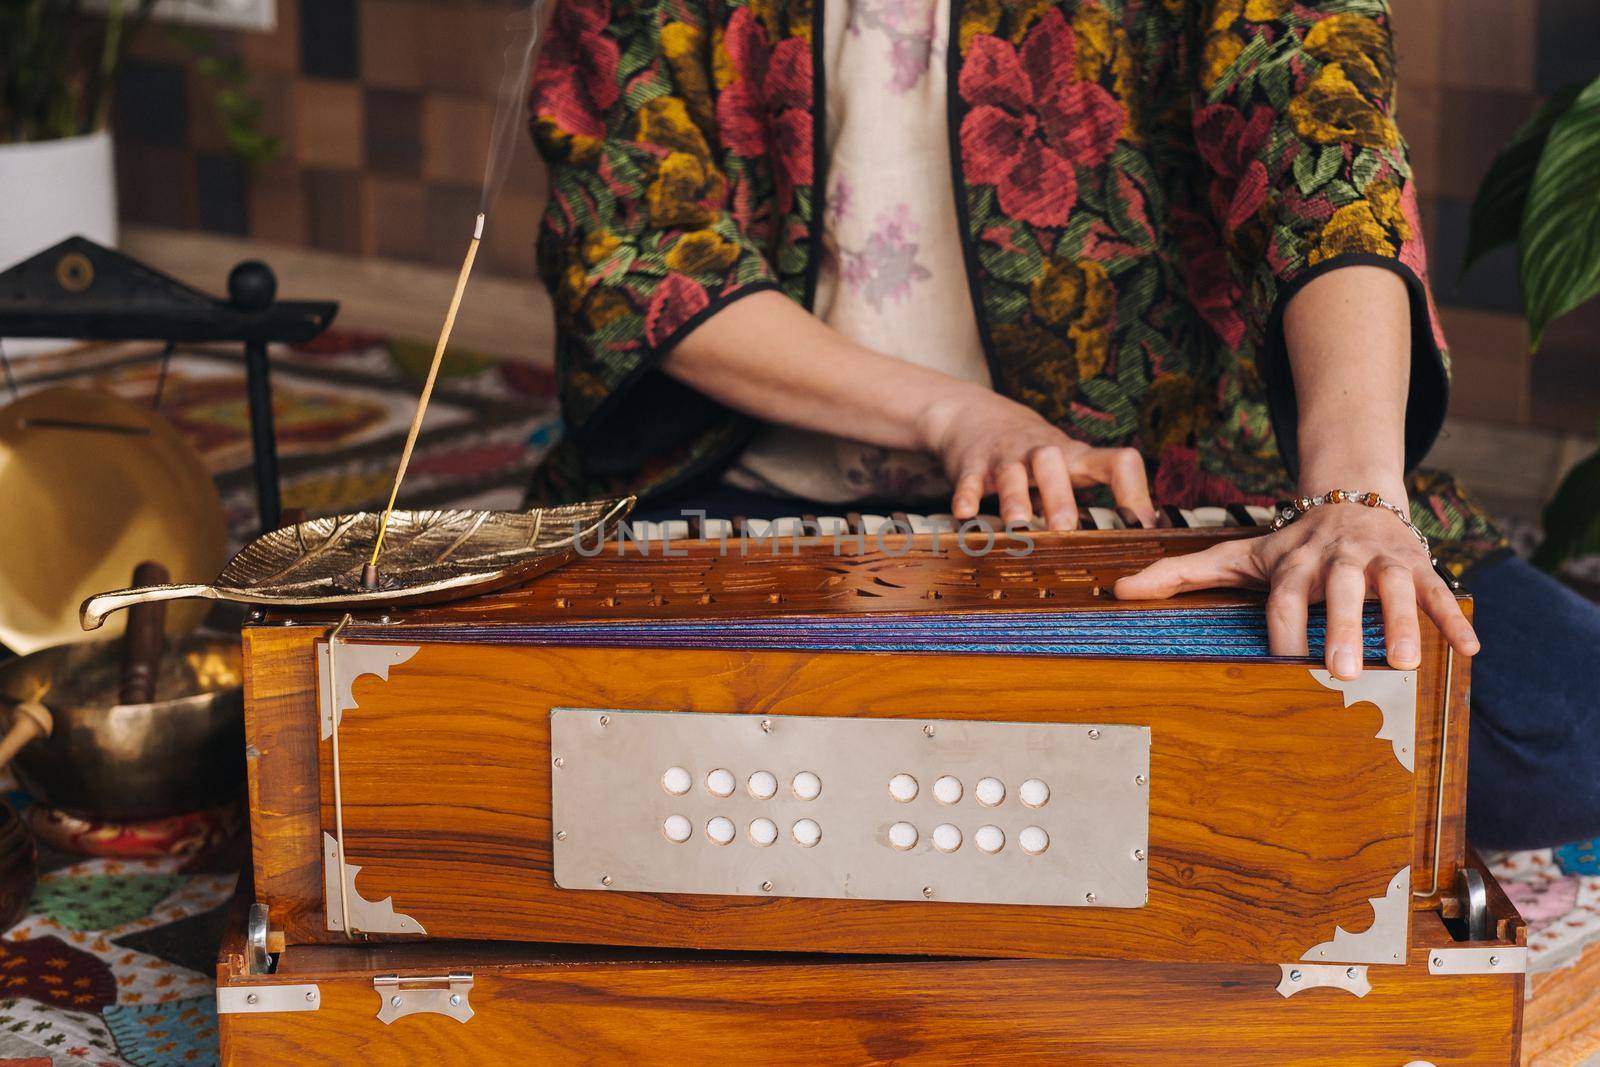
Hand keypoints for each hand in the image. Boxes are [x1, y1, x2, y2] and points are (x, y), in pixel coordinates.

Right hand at [916, 386, 1157, 531]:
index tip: (1142, 527)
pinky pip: (970, 480)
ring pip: (1012, 472)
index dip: (1134, 491)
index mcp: (1076, 457)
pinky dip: (967, 496)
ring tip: (1017, 525)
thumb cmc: (1035, 455)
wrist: (974, 416)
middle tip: (1065, 529)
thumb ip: (1097, 493)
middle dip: (1059, 496)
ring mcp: (1005, 457)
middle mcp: (1043, 453)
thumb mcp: (1069, 465)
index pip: (1117, 462)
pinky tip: (966, 514)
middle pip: (1055, 462)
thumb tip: (1144, 537)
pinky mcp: (972, 465)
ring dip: (1014, 498)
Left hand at [1112, 496, 1479, 677]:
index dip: (1283, 621)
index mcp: (1294, 558)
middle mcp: (1339, 557)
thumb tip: (1117, 592)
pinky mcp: (1421, 567)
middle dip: (1341, 626)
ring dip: (1401, 624)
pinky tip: (1468, 651)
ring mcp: (1383, 561)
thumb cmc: (1289, 543)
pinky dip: (1455, 620)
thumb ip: (1180, 574)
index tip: (1281, 655)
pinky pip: (1442, 593)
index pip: (1285, 592)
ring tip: (1404, 664)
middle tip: (1341, 670)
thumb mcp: (1236, 554)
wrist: (1352, 496)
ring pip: (1396, 588)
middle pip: (1339, 589)